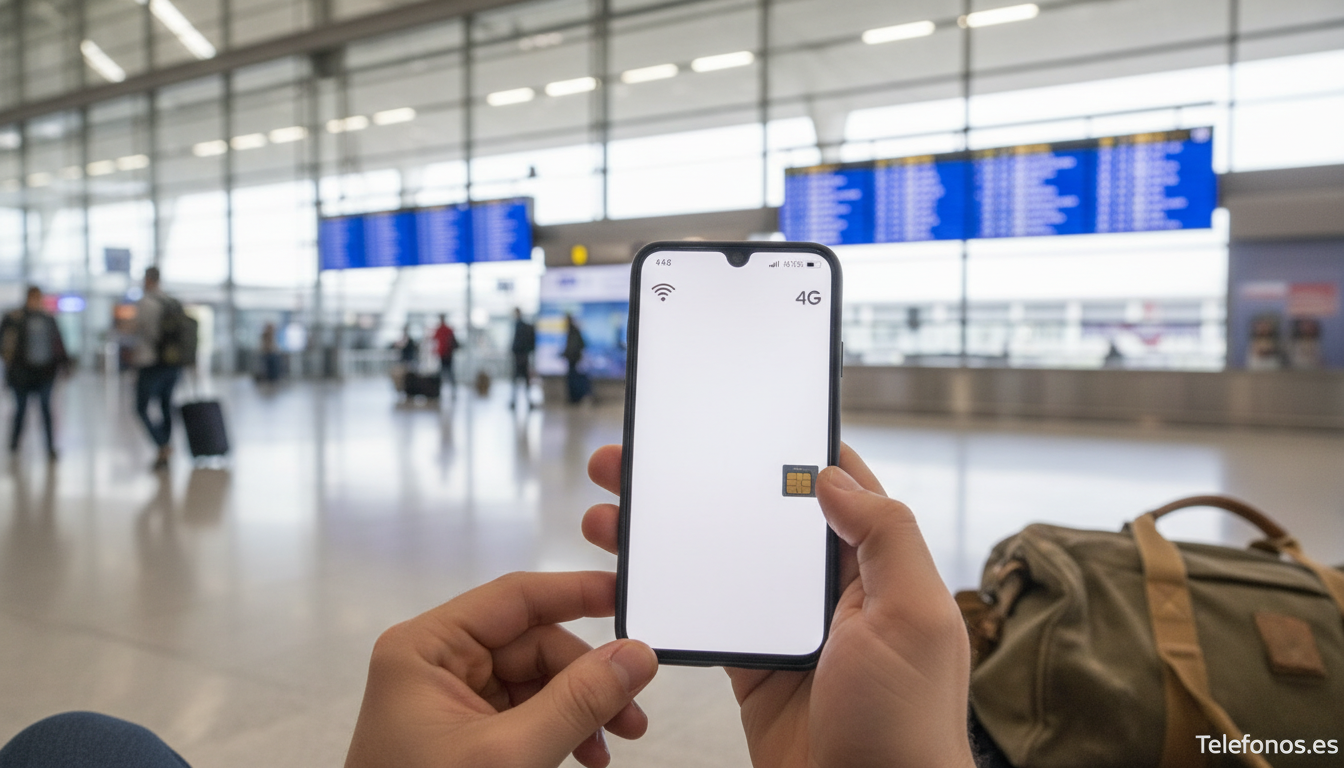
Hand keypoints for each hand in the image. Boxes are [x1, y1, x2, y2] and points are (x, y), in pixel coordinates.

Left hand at [345, 570, 658, 767]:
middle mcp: (435, 664)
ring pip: (538, 681)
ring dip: (581, 709)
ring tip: (613, 744)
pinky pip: (528, 713)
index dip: (576, 593)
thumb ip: (578, 701)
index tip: (628, 595)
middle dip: (588, 677)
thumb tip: (635, 656)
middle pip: (535, 644)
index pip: (514, 598)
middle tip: (632, 712)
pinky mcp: (464, 734)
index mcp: (425, 649)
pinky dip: (562, 730)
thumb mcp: (510, 755)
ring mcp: (449, 700)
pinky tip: (587, 755)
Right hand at [583, 444, 973, 767]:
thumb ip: (885, 537)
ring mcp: (789, 629)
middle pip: (764, 518)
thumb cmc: (906, 728)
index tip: (744, 417)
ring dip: (673, 533)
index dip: (793, 450)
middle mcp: (835, 592)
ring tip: (615, 510)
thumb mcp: (913, 617)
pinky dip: (670, 590)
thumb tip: (836, 476)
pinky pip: (707, 615)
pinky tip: (633, 571)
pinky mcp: (753, 667)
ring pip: (725, 561)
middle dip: (708, 484)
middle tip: (648, 460)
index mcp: (880, 569)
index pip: (839, 488)